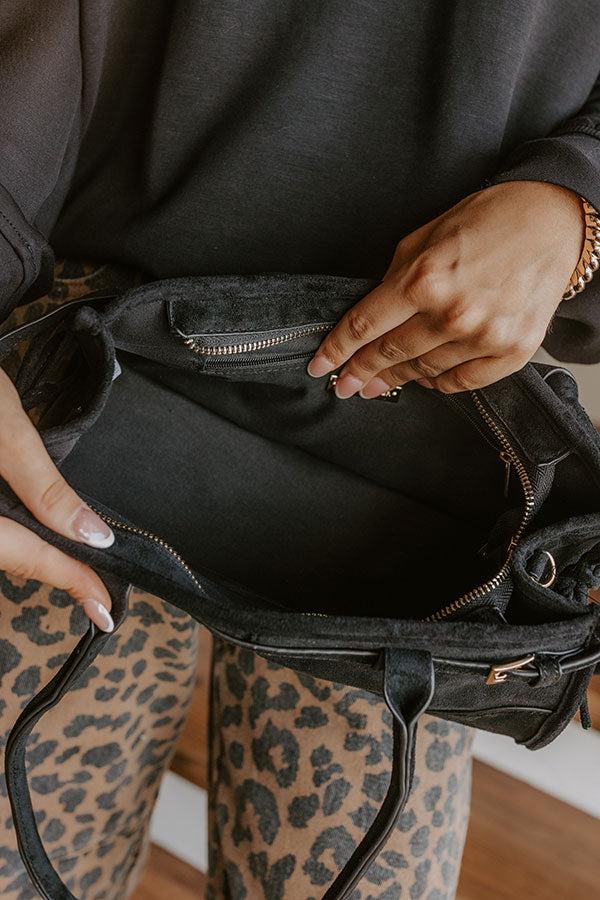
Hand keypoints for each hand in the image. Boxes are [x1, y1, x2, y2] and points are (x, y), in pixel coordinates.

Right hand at [0, 367, 114, 629]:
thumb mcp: (5, 430)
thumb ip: (45, 487)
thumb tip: (92, 535)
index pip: (27, 557)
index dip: (71, 581)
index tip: (105, 610)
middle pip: (7, 556)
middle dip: (50, 567)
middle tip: (94, 584)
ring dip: (28, 549)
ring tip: (73, 558)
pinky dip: (9, 531)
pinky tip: (29, 523)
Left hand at [307, 181, 584, 395]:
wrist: (554, 222)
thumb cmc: (488, 221)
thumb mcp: (426, 237)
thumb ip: (395, 278)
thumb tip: (373, 315)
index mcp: (424, 280)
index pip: (365, 325)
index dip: (337, 350)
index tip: (320, 367)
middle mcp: (452, 313)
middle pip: (390, 354)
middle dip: (360, 372)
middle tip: (344, 386)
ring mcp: (484, 337)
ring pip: (424, 371)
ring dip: (398, 378)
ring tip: (379, 382)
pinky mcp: (511, 352)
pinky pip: (461, 382)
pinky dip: (439, 382)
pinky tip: (426, 379)